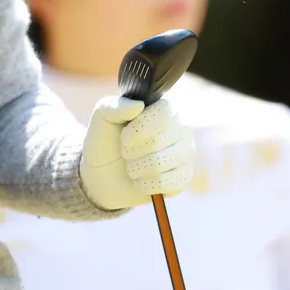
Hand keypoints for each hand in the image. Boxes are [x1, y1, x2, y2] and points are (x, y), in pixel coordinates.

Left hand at [79, 95, 194, 209]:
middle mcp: (182, 126)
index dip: (140, 128)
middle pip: (158, 141)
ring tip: (132, 165)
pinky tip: (141, 179)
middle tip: (126, 152)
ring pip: (159, 164)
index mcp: (165, 106)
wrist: (104, 173)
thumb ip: (114, 106)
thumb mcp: (102, 117)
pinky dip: (144, 184)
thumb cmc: (106, 139)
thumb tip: (138, 105)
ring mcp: (186, 152)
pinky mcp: (184, 177)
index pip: (164, 112)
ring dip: (135, 168)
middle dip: (132, 151)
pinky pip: (165, 183)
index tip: (124, 138)